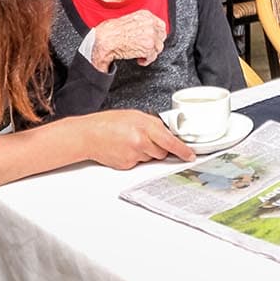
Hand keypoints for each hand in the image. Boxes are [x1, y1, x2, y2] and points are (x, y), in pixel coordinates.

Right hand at [76, 110, 192, 166]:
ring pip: (151, 157)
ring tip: (130, 141)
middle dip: (158, 147)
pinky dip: (135, 157)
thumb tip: (167, 134)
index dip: (183, 150)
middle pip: (162, 152)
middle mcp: (141, 141)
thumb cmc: (109, 123)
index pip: (170, 141)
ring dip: (146, 152)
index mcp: (145, 126)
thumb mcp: (135, 116)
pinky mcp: (128, 164)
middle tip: (144, 138)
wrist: (89, 135)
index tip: (190, 155)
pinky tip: (124, 148)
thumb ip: (153, 124)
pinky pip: (139, 163)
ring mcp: (134, 155)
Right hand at [89, 10, 166, 70]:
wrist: (106, 39)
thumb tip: (149, 31)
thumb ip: (142, 24)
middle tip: (145, 48)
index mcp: (146, 15)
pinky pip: (153, 57)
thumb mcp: (131, 20)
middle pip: (162, 37)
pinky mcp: (149, 47)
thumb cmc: (112, 31)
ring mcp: (151, 35)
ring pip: (158, 48)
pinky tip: (138, 59)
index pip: (160, 25)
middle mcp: (150, 24)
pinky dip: (146, 60)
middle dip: (154, 44)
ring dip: (150, 53)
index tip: (152, 39)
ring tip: (140, 54)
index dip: (156, 35)